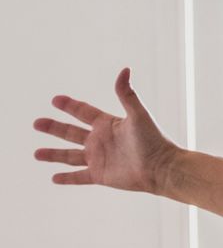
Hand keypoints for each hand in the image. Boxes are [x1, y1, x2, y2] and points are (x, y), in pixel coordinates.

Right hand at [32, 69, 178, 193]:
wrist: (162, 168)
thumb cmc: (154, 140)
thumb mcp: (138, 114)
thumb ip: (127, 94)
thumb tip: (125, 69)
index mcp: (108, 124)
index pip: (84, 112)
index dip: (70, 106)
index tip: (55, 99)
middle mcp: (101, 141)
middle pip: (71, 133)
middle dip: (54, 128)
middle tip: (36, 123)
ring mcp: (100, 158)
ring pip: (70, 156)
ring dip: (53, 155)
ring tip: (36, 153)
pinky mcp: (101, 175)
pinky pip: (79, 177)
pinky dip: (67, 178)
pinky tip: (53, 178)